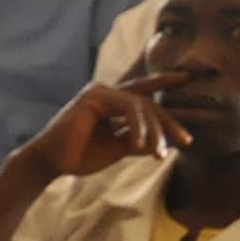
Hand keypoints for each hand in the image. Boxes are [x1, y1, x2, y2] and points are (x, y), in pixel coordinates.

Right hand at [18, 77, 187, 186]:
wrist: (51, 163)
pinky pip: (128, 107)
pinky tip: (140, 144)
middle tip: (186, 140)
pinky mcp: (93, 96)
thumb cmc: (79, 156)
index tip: (189, 77)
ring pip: (142, 106)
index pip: (142, 90)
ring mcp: (99, 92)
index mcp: (110, 103)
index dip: (165, 82)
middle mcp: (106, 92)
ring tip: (157, 153)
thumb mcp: (117, 148)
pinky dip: (138, 126)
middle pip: (148, 102)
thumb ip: (138, 140)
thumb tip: (164, 142)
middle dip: (169, 122)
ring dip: (154, 131)